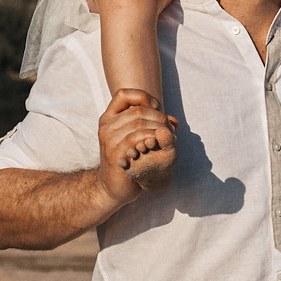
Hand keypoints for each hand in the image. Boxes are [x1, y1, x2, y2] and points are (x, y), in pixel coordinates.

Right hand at [95, 88, 172, 206]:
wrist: (114, 185)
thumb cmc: (128, 158)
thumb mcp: (137, 138)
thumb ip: (153, 125)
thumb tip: (174, 121)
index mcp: (109, 118)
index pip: (123, 94)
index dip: (143, 96)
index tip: (156, 108)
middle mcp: (106, 127)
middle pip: (137, 109)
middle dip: (159, 117)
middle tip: (169, 128)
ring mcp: (109, 140)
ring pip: (139, 123)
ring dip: (159, 128)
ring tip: (167, 137)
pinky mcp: (115, 154)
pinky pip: (137, 138)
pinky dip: (152, 138)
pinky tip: (158, 144)